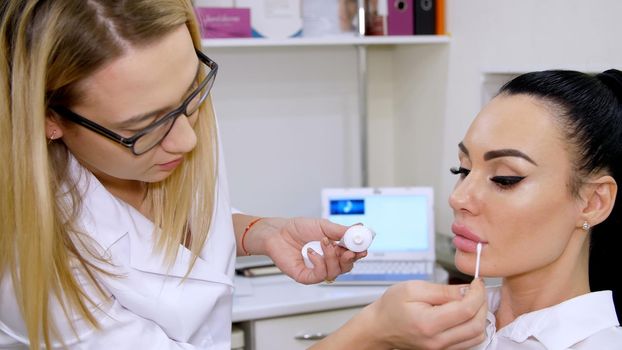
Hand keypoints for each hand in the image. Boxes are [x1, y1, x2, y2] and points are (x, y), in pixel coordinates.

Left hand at [263, 217, 366, 283]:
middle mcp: (327, 261)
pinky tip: (312, 253)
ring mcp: (317, 270)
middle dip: (350, 259)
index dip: (359, 252)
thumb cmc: (297, 229)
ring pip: (334, 272)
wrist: (277, 232)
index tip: (363, 247)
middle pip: (346, 267)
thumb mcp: (323, 226)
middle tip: (349, 250)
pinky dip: (319, 264)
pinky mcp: (305, 276)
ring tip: (323, 243)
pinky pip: (319, 276)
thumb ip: (341, 230)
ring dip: (332, 257)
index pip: (352, 255)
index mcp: (334, 249)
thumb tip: (359, 230)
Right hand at [365, 278, 487, 349]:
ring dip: (480, 316)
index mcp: (428, 323)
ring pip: (477, 336)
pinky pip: (470, 341)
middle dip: (482, 303)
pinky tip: (466, 312)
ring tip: (471, 300)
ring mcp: (441, 349)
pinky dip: (474, 326)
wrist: (380, 327)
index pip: (466, 309)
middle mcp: (437, 340)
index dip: (477, 293)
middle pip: (476, 325)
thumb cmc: (392, 306)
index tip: (476, 282)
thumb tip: (467, 290)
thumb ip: (443, 290)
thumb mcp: (413, 288)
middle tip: (476, 289)